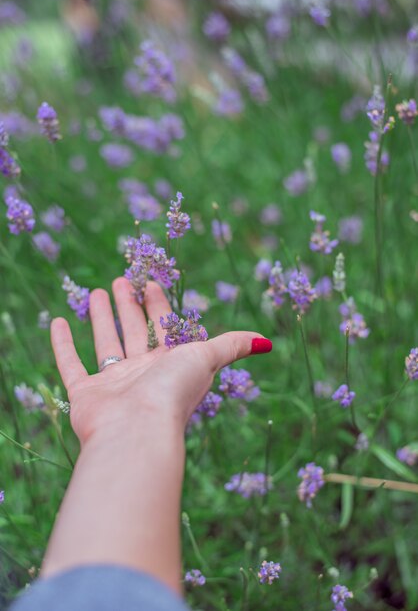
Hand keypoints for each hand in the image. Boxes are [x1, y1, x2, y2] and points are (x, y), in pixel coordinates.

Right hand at [51, 277, 270, 446]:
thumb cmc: (173, 393)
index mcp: (170, 363)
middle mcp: (142, 373)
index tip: (150, 280)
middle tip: (120, 279)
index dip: (158, 303)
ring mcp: (113, 384)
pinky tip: (56, 321)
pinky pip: (70, 364)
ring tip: (95, 291)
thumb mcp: (207, 358)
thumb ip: (233, 345)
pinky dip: (62, 345)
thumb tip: (268, 341)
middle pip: (134, 330)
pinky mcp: (85, 395)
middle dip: (129, 304)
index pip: (163, 325)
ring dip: (101, 317)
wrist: (137, 432)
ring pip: (105, 342)